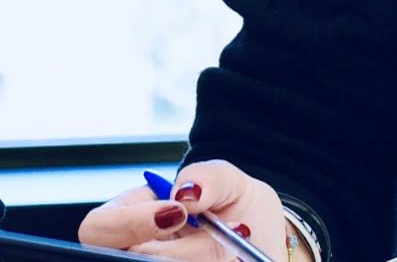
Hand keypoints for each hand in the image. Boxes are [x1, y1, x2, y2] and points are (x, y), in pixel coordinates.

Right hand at [79, 160, 289, 261]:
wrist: (264, 243)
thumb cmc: (237, 209)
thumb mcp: (232, 183)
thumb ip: (209, 176)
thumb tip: (183, 193)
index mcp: (130, 216)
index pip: (98, 226)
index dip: (130, 222)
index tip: (178, 213)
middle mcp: (131, 251)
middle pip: (126, 259)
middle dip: (177, 251)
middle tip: (218, 241)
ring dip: (203, 257)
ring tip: (233, 251)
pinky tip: (232, 259)